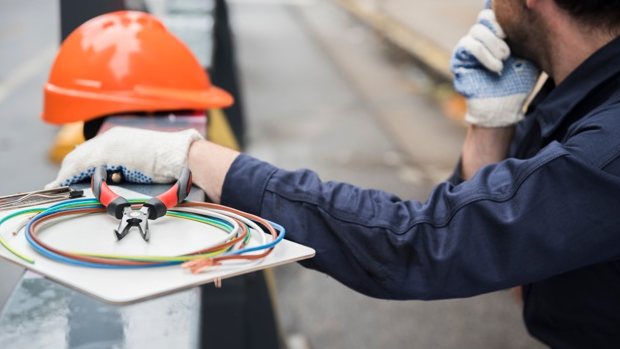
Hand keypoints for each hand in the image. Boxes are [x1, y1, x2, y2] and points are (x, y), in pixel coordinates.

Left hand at [45, 127, 202, 188]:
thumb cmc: (169, 162)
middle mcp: (111, 137)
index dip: (77, 164)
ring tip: (59, 186)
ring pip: (78, 159)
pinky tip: (66, 183)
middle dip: (67, 169)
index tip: (69, 175)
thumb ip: (126, 165)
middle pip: (79, 154)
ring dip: (67, 173)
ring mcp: (110, 144)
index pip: (90, 150)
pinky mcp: (110, 154)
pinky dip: (71, 175)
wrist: (181, 157)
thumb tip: (115, 177)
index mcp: (120, 137)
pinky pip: (83, 165)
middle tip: (59, 183)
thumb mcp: (142, 160)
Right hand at [450, 8, 540, 126]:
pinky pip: (469, 45)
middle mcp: (481, 38)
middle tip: (509, 48)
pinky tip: (496, 68)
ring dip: (493, 45)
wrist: (503, 106)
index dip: (501, 13)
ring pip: (477, 30)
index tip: (512, 30)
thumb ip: (527, 35)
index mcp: (497, 34)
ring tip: (504, 60)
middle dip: (499, 29)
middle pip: (485, 17)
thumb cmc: (519, 83)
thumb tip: (532, 10)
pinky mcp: (459, 58)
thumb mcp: (528, 55)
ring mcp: (468, 47)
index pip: (493, 12)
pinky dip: (485, 55)